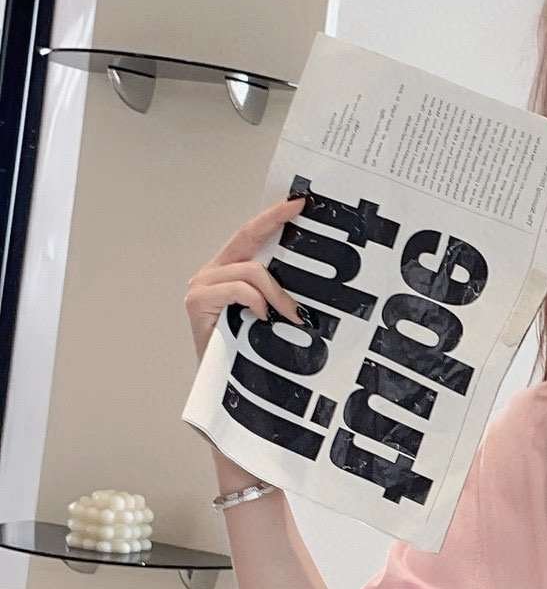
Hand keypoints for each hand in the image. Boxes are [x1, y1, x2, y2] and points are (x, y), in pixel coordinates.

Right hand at [185, 194, 307, 357]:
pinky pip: (239, 289)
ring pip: (250, 270)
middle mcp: (211, 274)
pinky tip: (261, 317)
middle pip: (246, 238)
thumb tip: (307, 280)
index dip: (272, 217)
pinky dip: (256, 301)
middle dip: (275, 222)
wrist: (220, 385)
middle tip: (300, 212)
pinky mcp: (198, 301)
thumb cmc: (244, 352)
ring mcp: (202, 285)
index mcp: (228, 273)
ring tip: (289, 315)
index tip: (297, 203)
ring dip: (277, 293)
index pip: (250, 236)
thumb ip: (275, 293)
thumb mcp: (267, 315)